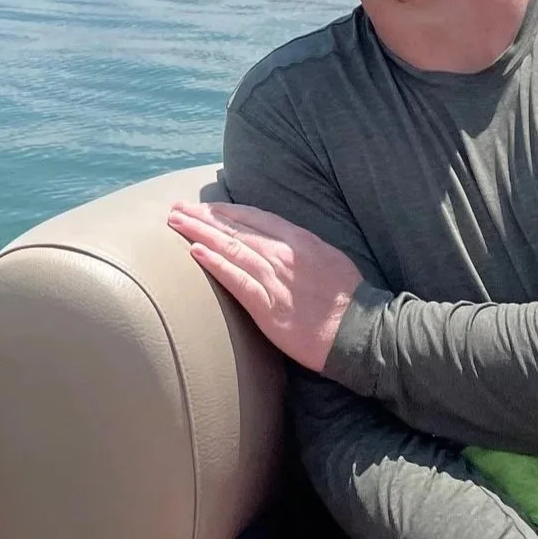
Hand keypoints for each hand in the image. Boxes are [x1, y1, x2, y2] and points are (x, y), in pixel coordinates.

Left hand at [165, 200, 365, 370]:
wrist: (361, 333)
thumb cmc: (347, 300)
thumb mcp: (328, 257)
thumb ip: (301, 246)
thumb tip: (279, 239)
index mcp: (300, 240)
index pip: (254, 216)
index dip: (226, 210)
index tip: (204, 206)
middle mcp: (284, 254)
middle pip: (236, 228)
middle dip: (203, 217)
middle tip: (176, 208)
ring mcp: (276, 279)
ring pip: (231, 248)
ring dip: (199, 233)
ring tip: (176, 223)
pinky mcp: (269, 306)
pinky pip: (237, 280)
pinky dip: (215, 264)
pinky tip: (195, 253)